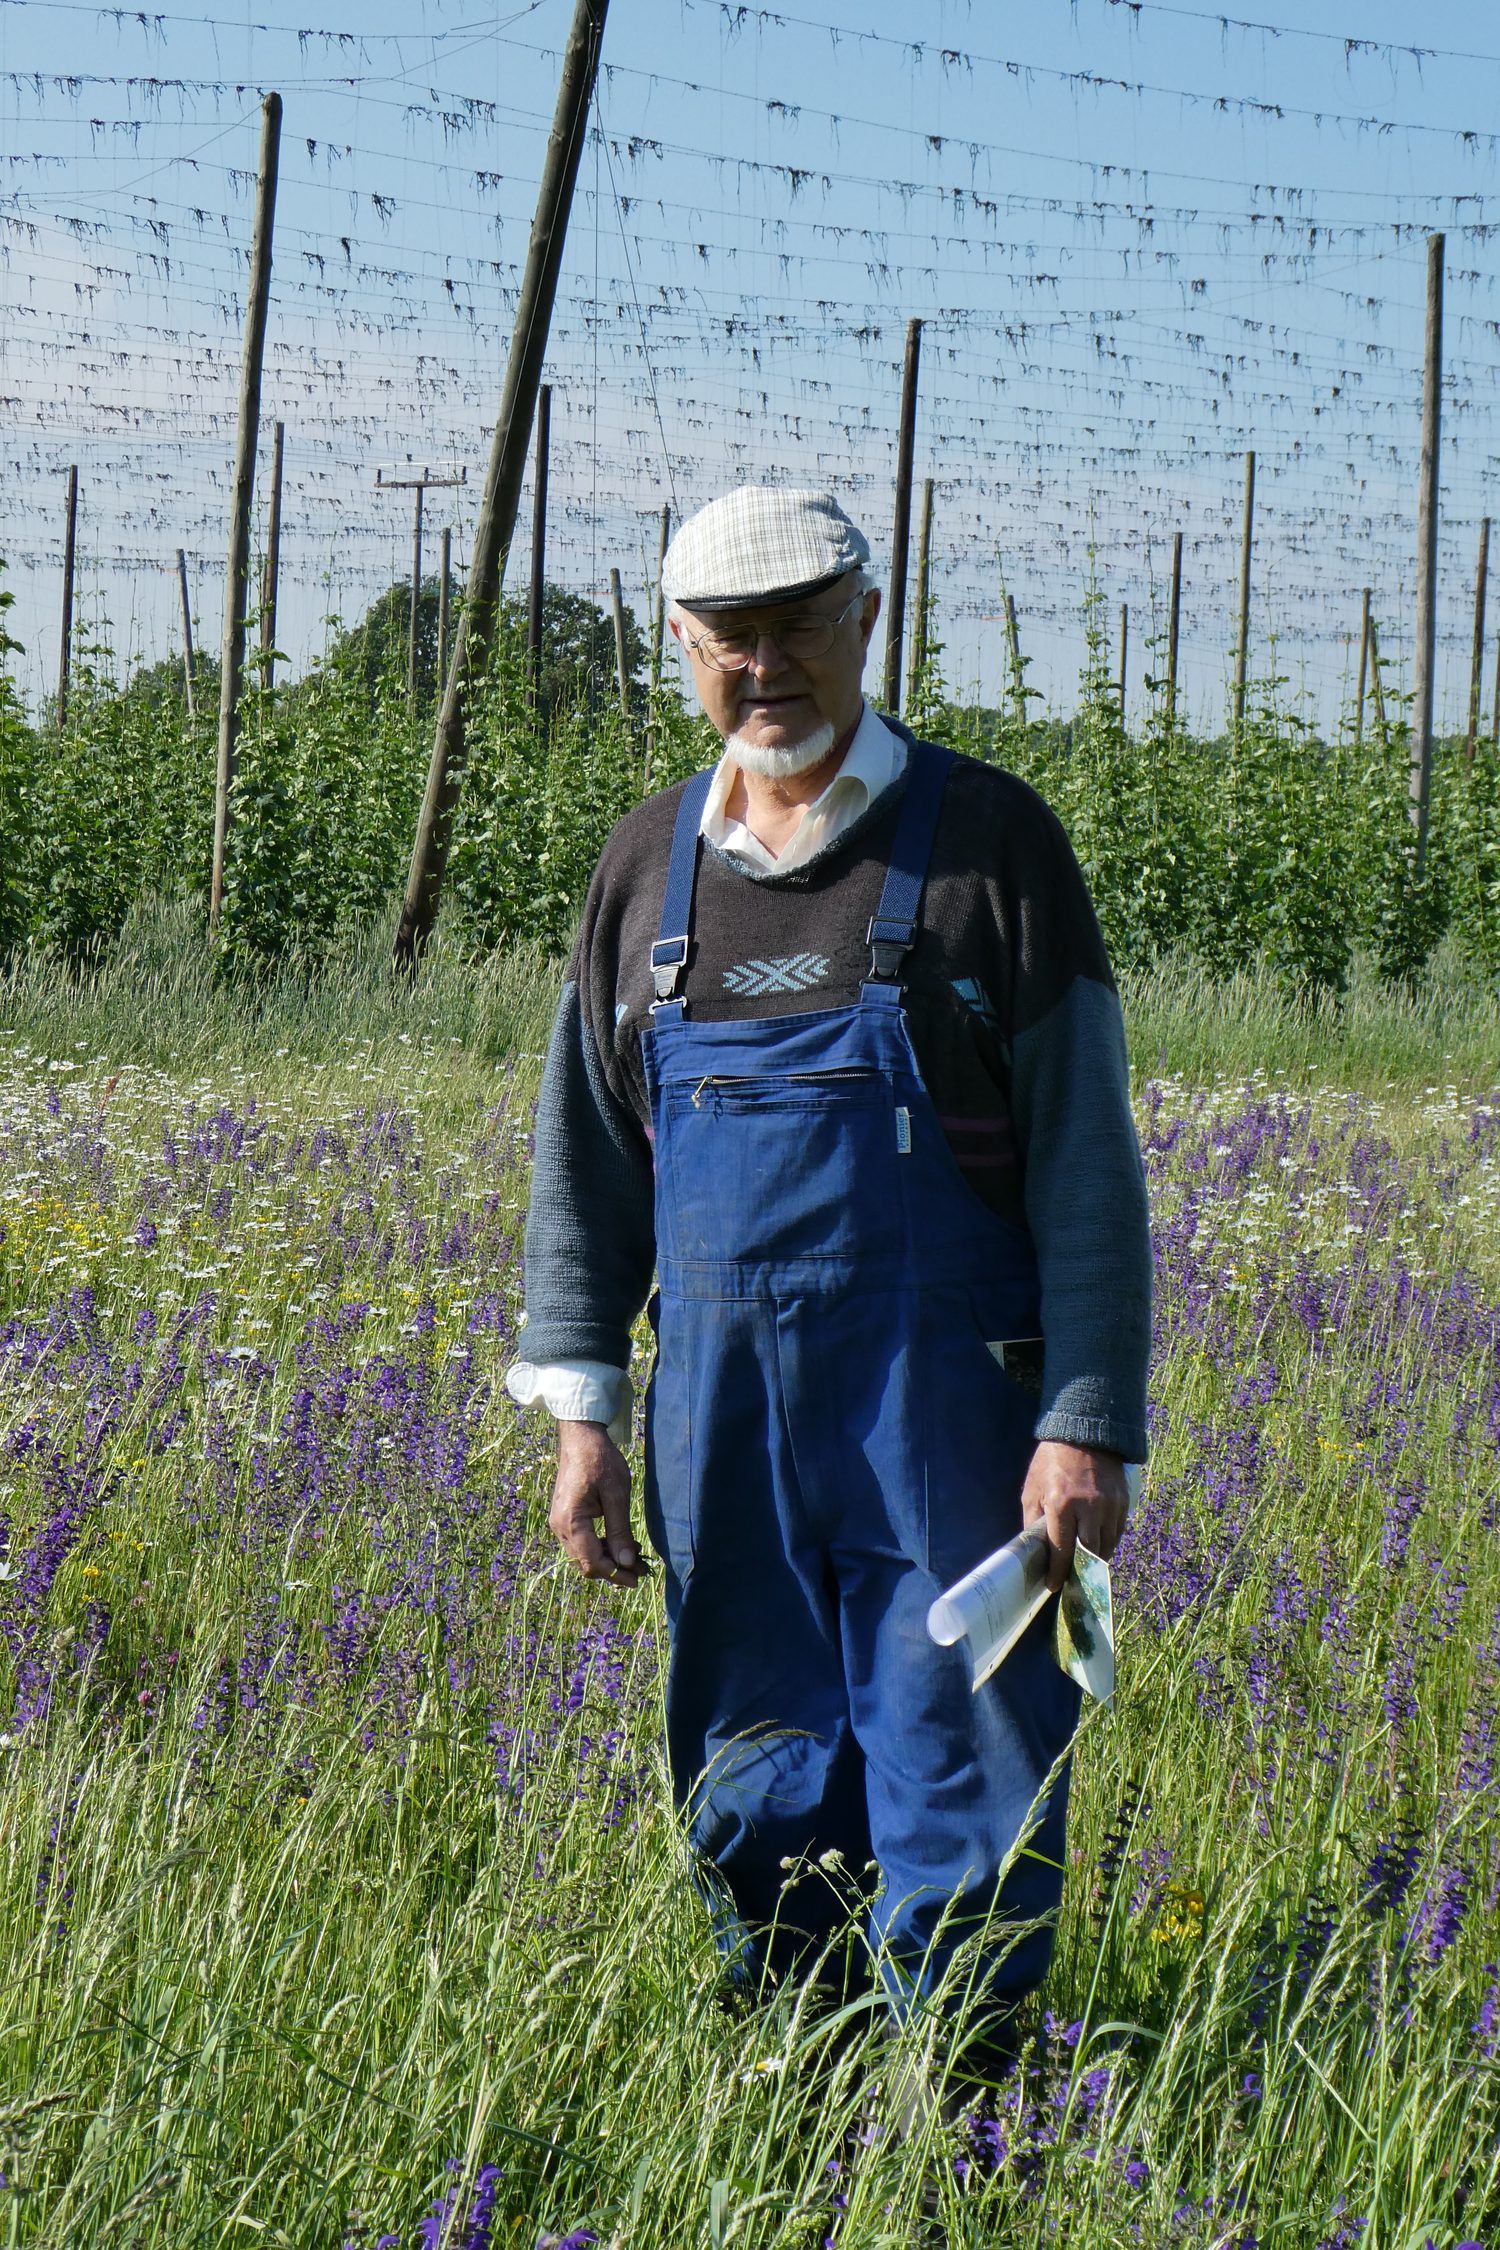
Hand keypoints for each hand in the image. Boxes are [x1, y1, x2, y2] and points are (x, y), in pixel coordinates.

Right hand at [548, 1420, 646, 1587]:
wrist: (581, 1438)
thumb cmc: (599, 1460)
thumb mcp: (616, 1494)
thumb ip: (620, 1530)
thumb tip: (626, 1562)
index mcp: (570, 1521)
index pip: (592, 1562)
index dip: (615, 1574)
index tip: (637, 1578)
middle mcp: (559, 1527)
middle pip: (586, 1564)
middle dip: (614, 1570)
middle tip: (642, 1570)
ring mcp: (560, 1523)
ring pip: (584, 1555)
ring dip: (609, 1559)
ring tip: (636, 1557)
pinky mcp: (565, 1518)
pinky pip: (582, 1543)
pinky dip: (601, 1547)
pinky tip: (621, 1543)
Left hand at [1020, 1440, 1129, 1593]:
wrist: (1084, 1432)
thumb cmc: (1051, 1462)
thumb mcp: (1032, 1488)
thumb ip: (1033, 1520)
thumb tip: (1036, 1549)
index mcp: (1061, 1504)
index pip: (1062, 1550)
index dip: (1058, 1573)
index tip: (1054, 1586)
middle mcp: (1089, 1508)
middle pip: (1089, 1554)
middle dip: (1080, 1571)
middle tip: (1072, 1582)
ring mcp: (1109, 1505)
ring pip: (1107, 1546)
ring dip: (1095, 1560)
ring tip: (1085, 1567)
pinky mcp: (1123, 1501)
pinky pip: (1118, 1532)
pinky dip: (1108, 1543)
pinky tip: (1098, 1547)